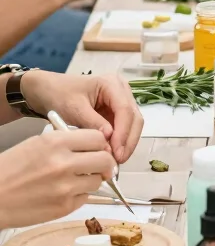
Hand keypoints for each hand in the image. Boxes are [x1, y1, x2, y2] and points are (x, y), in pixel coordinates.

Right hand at [0, 130, 116, 228]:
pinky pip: (85, 197)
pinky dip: (79, 194)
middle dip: (105, 162)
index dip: (100, 143)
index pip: (98, 138)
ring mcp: (66, 187)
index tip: (99, 148)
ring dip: (92, 179)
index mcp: (56, 142)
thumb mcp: (36, 143)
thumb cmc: (10, 170)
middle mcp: (64, 163)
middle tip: (99, 165)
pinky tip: (63, 192)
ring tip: (74, 179)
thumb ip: (65, 141)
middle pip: (105, 160)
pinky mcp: (65, 207)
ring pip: (98, 181)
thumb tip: (93, 143)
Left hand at [21, 70, 142, 163]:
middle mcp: (122, 91)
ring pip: (133, 125)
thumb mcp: (74, 109)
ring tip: (115, 161)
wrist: (49, 91)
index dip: (123, 132)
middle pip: (134, 118)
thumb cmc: (60, 95)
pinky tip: (113, 155)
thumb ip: (93, 124)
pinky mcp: (117, 113)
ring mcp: (121, 102)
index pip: (125, 110)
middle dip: (128, 141)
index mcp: (112, 84)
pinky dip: (120, 142)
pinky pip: (124, 129)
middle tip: (118, 161)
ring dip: (126, 144)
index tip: (116, 152)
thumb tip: (109, 143)